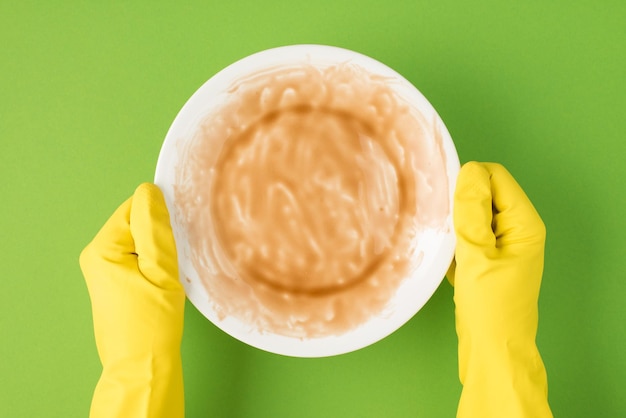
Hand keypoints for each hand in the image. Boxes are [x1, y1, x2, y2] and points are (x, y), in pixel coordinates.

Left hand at [80, 183, 184, 417]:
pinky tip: (163, 283)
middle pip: (136, 224)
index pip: (135, 208)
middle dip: (160, 236)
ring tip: (168, 275)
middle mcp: (96, 256)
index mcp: (102, 248)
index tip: (176, 237)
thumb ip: (154, 227)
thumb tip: (149, 190)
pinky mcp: (114, 283)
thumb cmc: (152, 322)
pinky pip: (137, 258)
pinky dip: (154, 264)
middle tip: (173, 261)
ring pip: (140, 242)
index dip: (161, 218)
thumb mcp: (160, 269)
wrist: (143, 366)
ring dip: (159, 251)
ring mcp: (103, 270)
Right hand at [448, 162, 552, 417]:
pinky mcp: (487, 258)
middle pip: (485, 192)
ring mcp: (502, 244)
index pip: (496, 177)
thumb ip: (472, 211)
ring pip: (473, 213)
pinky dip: (453, 237)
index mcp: (523, 223)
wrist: (491, 350)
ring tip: (439, 236)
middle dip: (459, 199)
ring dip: (454, 220)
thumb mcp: (477, 255)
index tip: (442, 197)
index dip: (468, 180)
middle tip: (438, 218)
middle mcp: (517, 228)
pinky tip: (442, 253)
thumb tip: (468, 171)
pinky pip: (468, 233)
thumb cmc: (489, 306)